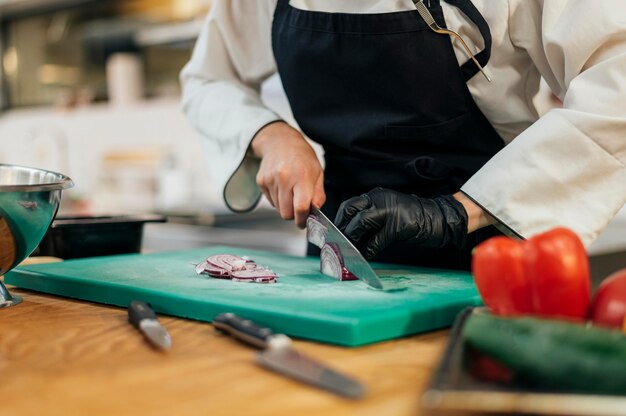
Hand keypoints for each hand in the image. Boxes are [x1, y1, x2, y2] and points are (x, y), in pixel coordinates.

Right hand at [251, 122, 324, 227]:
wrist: (281, 141)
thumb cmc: (302, 157)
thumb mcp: (318, 173)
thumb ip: (318, 195)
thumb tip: (315, 212)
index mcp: (301, 176)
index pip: (300, 207)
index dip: (303, 219)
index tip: (304, 222)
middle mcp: (284, 178)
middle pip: (286, 213)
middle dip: (293, 214)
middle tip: (298, 207)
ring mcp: (270, 180)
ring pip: (277, 209)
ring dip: (285, 205)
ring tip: (290, 191)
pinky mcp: (261, 181)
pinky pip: (270, 201)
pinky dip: (277, 198)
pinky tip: (281, 186)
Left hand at [335, 188, 468, 258]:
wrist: (438, 218)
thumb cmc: (411, 218)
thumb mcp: (387, 212)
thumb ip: (369, 219)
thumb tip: (348, 236)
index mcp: (376, 196)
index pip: (349, 206)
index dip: (338, 221)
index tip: (332, 235)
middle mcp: (379, 200)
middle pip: (351, 212)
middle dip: (341, 229)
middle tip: (336, 244)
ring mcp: (389, 211)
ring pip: (360, 224)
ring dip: (352, 240)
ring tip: (347, 253)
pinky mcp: (397, 226)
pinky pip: (376, 241)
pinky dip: (368, 251)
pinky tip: (364, 258)